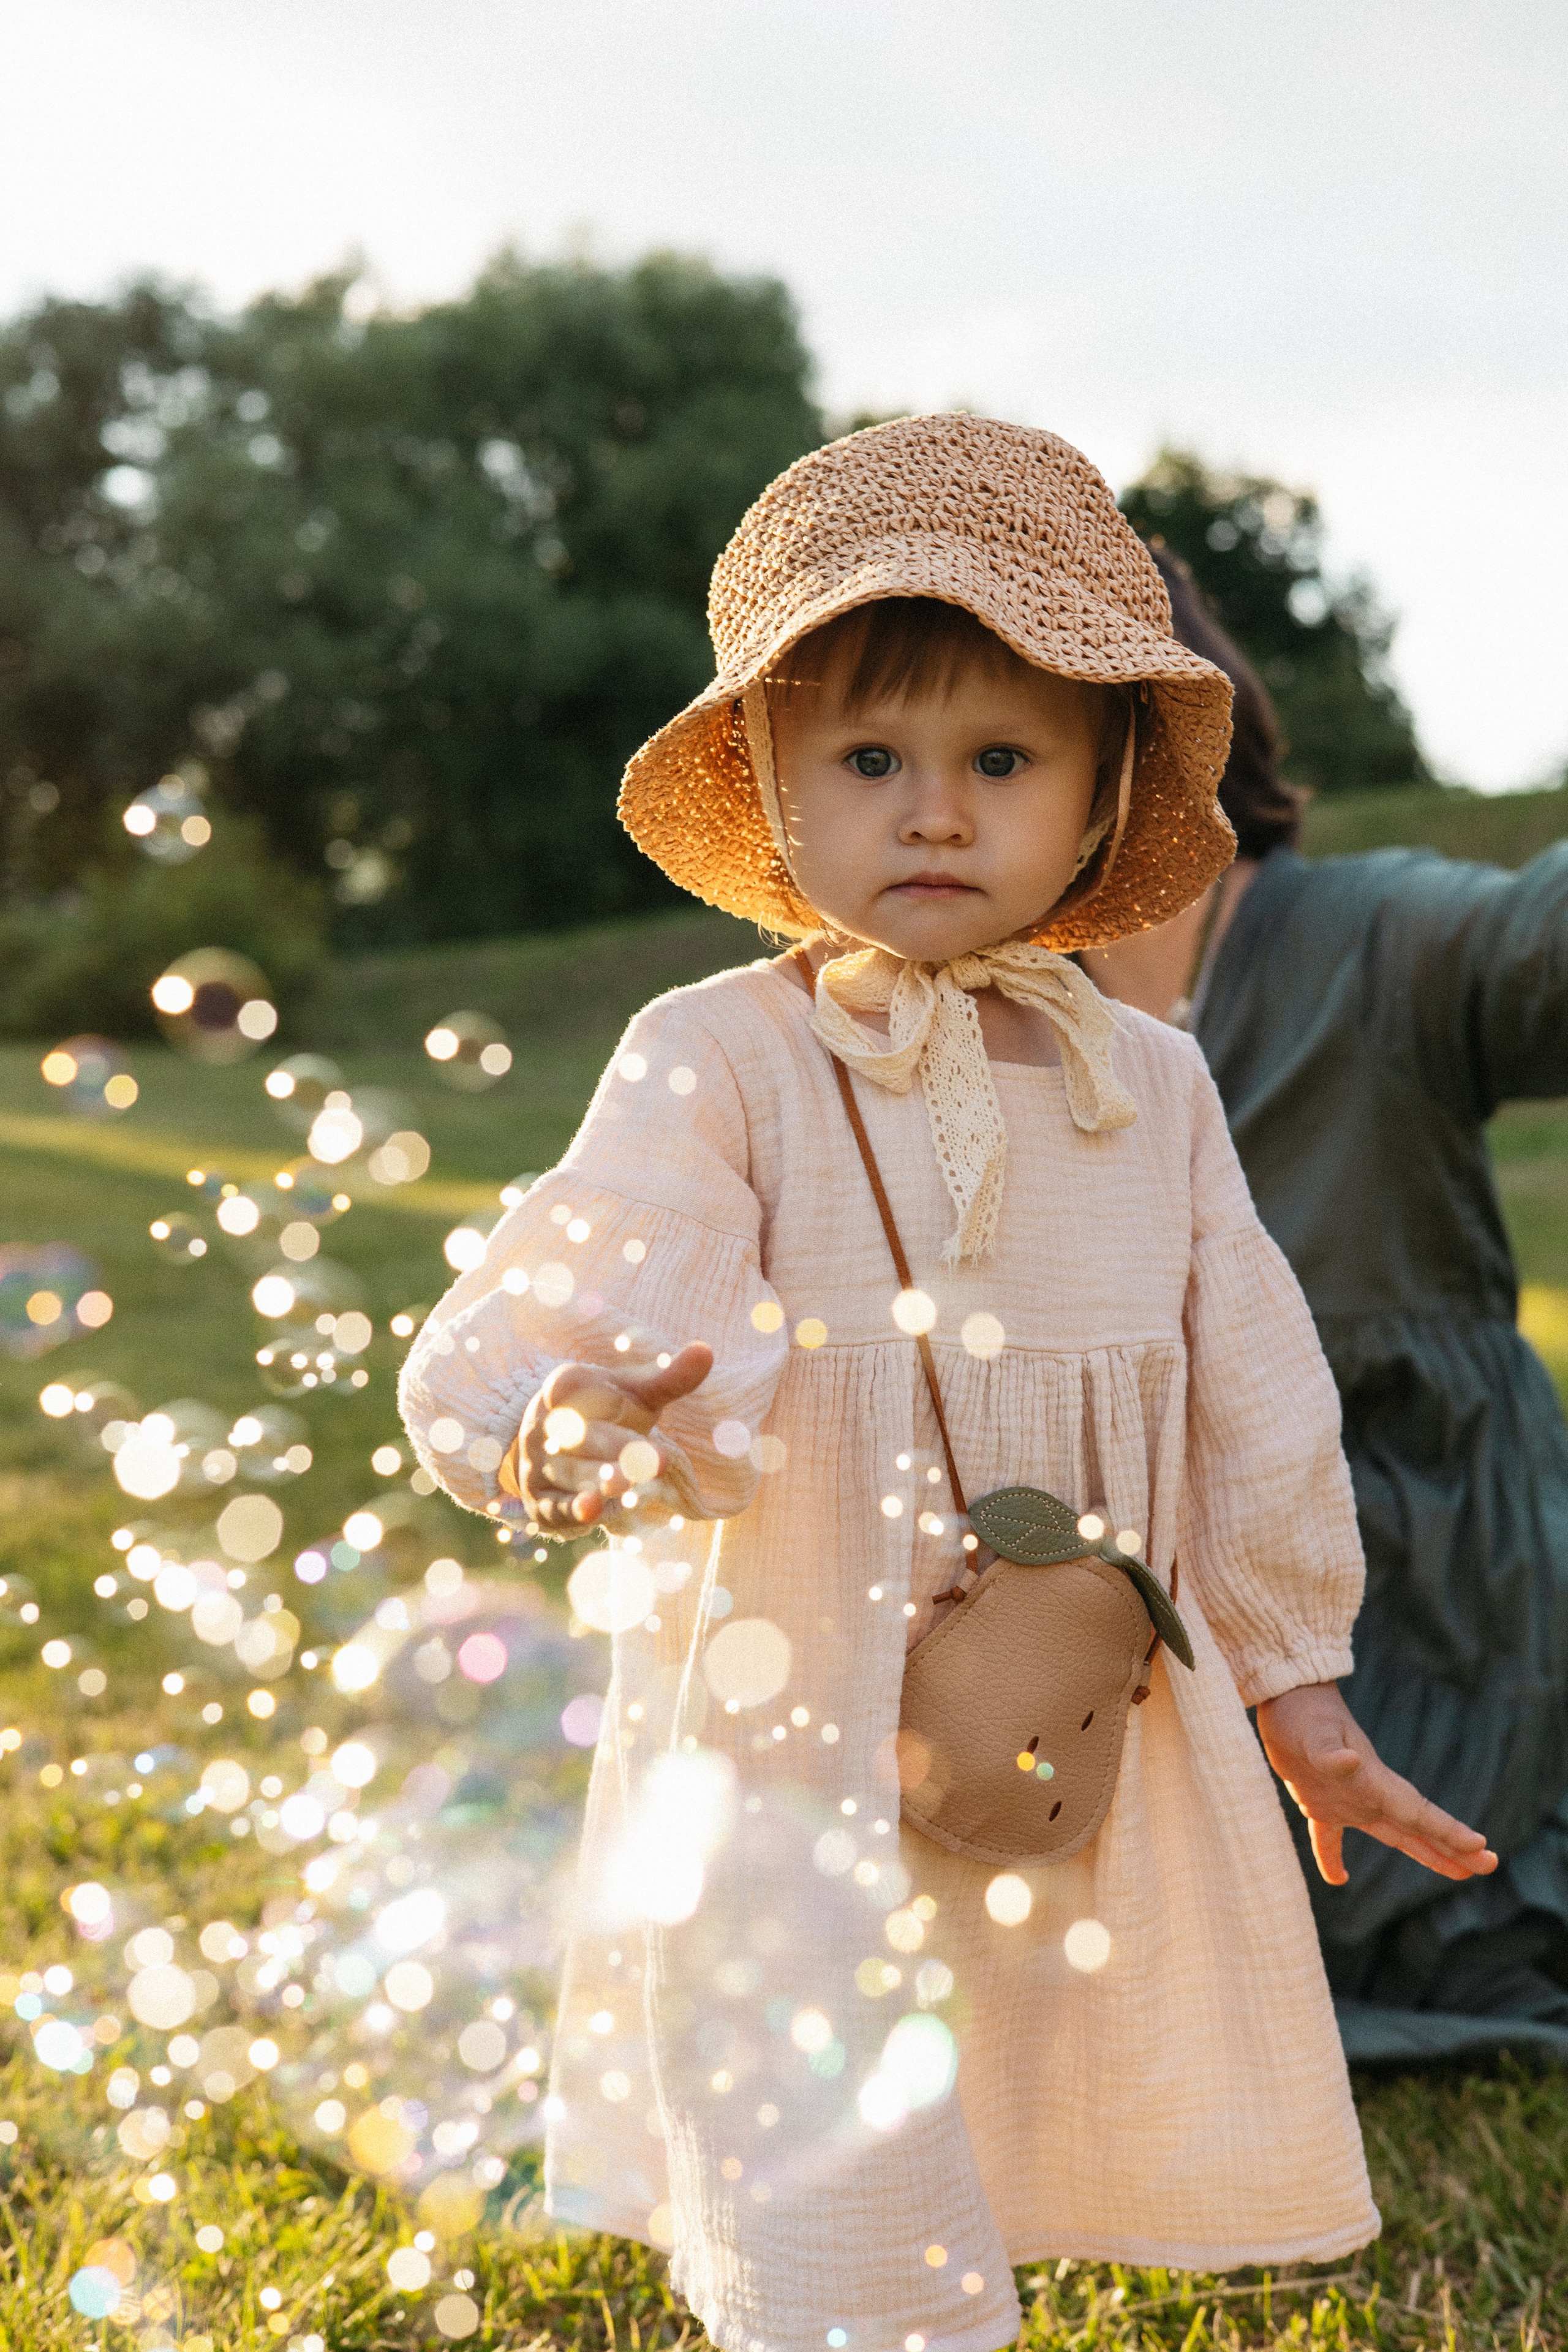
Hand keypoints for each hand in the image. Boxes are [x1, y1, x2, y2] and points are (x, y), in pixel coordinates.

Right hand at [500, 1343, 713, 1533]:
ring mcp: (540, 1465)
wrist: (560, 1450)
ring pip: (573, 1472)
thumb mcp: (635, 1395)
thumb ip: (668, 1379)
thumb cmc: (607, 1414)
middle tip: (657, 1458)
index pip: (568, 1387)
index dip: (571, 1391)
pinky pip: (558, 1506)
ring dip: (600, 1478)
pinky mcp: (542, 1502)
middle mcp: (546, 1426)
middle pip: (581, 1435)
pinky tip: (592, 1510)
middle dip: (615, 1446)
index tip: (574, 1392)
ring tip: (627, 1482)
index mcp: (565, 1388)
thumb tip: (706, 1352)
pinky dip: (575, 1509)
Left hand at [1256, 1681, 1497, 1885]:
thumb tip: (1351, 1762)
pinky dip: (1332, 1857)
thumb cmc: (1301, 1713)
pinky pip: (1330, 1837)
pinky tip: (1337, 1879)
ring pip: (1393, 1833)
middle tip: (1488, 1866)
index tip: (1481, 1848)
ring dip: (1424, 1853)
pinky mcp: (1319, 1800)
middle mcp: (1369, 1793)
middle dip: (1452, 1848)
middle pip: (1418, 1827)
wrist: (1284, 1695)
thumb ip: (1330, 1753)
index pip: (1418, 1813)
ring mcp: (1347, 1798)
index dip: (1448, 1832)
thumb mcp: (1312, 1734)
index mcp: (1373, 1781)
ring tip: (1457, 1873)